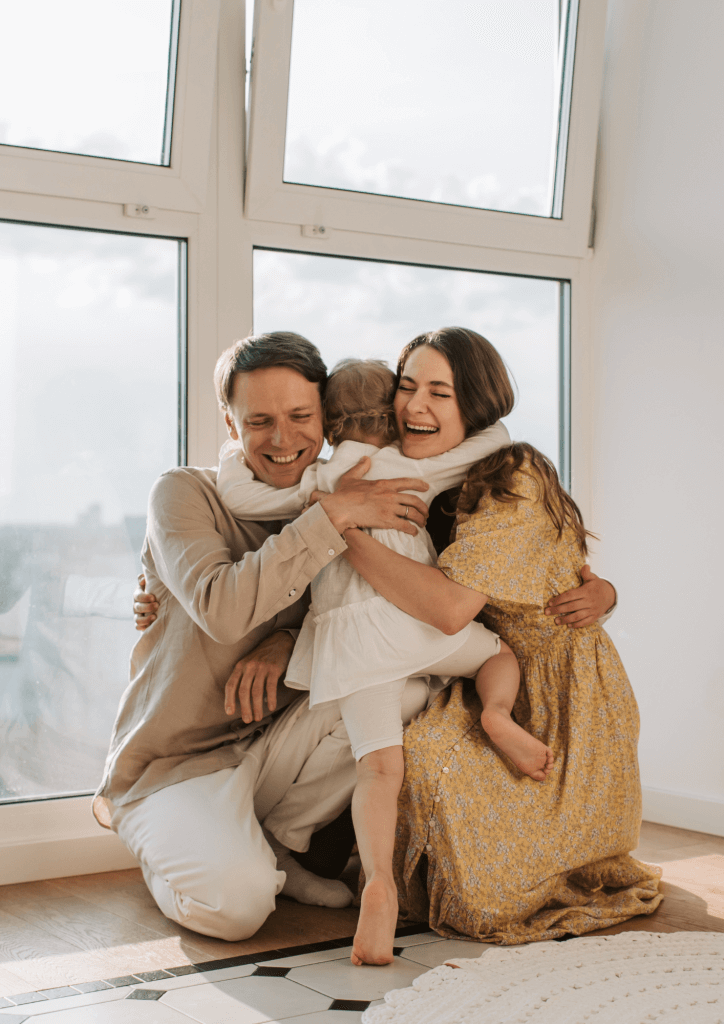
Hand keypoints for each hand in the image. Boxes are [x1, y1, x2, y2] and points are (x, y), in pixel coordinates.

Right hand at [134, 573, 158, 630]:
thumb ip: (144, 579)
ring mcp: (137, 615)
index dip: (144, 597)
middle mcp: (136, 605)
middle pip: (138, 608)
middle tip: (157, 605)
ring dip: (146, 619)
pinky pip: (138, 627)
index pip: (137, 596)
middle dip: (147, 607)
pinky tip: (151, 626)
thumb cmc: (153, 591)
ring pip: (137, 619)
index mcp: (138, 595)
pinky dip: (143, 627)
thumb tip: (142, 578)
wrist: (156, 601)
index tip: (154, 598)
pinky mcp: (140, 623)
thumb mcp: (149, 584)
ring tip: (155, 617)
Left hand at [224, 629, 295, 722]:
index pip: (231, 685)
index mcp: (240, 666)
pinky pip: (270, 687)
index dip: (229, 700)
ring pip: (256, 691)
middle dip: (245, 708)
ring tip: (258, 717)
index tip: (229, 712)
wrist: (279, 641)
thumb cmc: (262, 656)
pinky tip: (271, 707)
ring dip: (257, 707)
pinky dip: (271, 699)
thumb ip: (243, 677)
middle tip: (247, 720)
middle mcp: (249, 666)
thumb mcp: (248, 663)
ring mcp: (261, 667)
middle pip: (244, 691)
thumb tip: (239, 699)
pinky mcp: (273, 668)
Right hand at [314, 457, 428, 535]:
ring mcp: (389, 508)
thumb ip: (361, 468)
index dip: (419, 484)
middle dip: (424, 507)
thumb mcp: (351, 477)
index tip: (426, 487)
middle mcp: (390, 495)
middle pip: (414, 500)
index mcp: (384, 484)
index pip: (406, 482)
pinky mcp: (387, 521)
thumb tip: (366, 459)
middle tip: (426, 513)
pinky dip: (412, 530)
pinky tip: (414, 532)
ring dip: (420, 519)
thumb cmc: (344, 494)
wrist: (340, 509)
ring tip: (422, 524)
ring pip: (412, 514)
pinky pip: (405, 525)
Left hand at [545, 565, 615, 626]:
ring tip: (556, 621)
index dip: (559, 599)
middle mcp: (589, 601)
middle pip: (571, 606)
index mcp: (586, 591)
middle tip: (547, 612)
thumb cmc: (597, 586)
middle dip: (558, 610)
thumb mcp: (593, 578)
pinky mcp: (595, 616)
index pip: (570, 596)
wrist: (611, 596)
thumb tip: (584, 565)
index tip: (550, 602)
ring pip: (577, 616)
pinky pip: (585, 622)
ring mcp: (592, 610)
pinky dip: (577, 624)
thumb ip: (587, 573)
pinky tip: (568, 625)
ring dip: (566, 619)